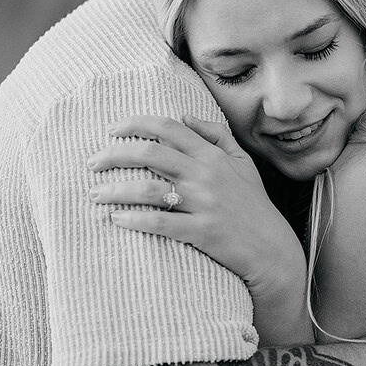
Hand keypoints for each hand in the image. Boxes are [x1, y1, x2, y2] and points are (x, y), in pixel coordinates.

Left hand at [88, 114, 306, 300]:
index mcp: (212, 155)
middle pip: (150, 153)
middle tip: (92, 162)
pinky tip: (115, 219)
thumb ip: (216, 135)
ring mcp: (204, 203)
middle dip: (114, 154)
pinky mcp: (202, 232)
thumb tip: (185, 116)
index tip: (111, 128)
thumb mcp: (243, 163)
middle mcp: (206, 174)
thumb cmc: (254, 205)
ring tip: (94, 194)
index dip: (136, 123)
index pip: (168, 128)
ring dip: (115, 190)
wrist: (273, 250)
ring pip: (148, 189)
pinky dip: (134, 219)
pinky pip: (160, 223)